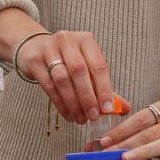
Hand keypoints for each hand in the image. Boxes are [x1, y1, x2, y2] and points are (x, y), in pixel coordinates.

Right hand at [10, 26, 130, 125]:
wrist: (34, 47)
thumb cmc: (68, 60)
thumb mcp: (88, 67)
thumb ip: (105, 87)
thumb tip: (124, 109)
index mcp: (85, 40)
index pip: (98, 65)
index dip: (104, 89)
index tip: (108, 109)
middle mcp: (67, 40)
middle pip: (79, 71)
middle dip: (88, 97)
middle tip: (93, 116)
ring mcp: (48, 49)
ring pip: (62, 79)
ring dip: (73, 103)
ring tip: (81, 119)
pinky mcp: (34, 60)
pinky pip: (48, 85)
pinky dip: (60, 103)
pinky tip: (68, 114)